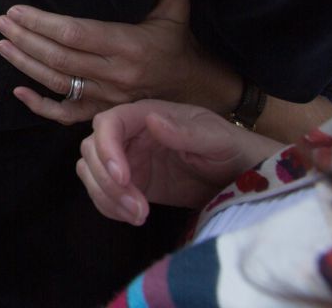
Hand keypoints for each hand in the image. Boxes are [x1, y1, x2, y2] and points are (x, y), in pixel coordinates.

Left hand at [0, 0, 233, 123]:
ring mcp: (107, 98)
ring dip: (25, 65)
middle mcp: (115, 74)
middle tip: (1, 23)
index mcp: (129, 46)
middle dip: (25, 39)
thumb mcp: (177, 11)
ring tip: (2, 45)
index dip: (42, 23)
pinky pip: (66, 114)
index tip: (17, 10)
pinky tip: (18, 92)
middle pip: (59, 58)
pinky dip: (40, 106)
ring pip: (57, 84)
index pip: (75, 34)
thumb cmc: (178, 44)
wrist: (195, 90)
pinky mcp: (102, 113)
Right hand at [78, 100, 282, 225]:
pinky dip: (108, 206)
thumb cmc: (231, 149)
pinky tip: (133, 217)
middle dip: (106, 180)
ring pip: (90, 171)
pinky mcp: (131, 183)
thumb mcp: (216, 138)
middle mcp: (130, 135)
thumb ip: (185, 131)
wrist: (241, 176)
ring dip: (106, 196)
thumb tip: (152, 120)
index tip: (123, 177)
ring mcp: (128, 160)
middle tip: (136, 206)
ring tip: (138, 215)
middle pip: (92, 149)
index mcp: (146, 115)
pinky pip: (101, 192)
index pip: (108, 123)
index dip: (106, 148)